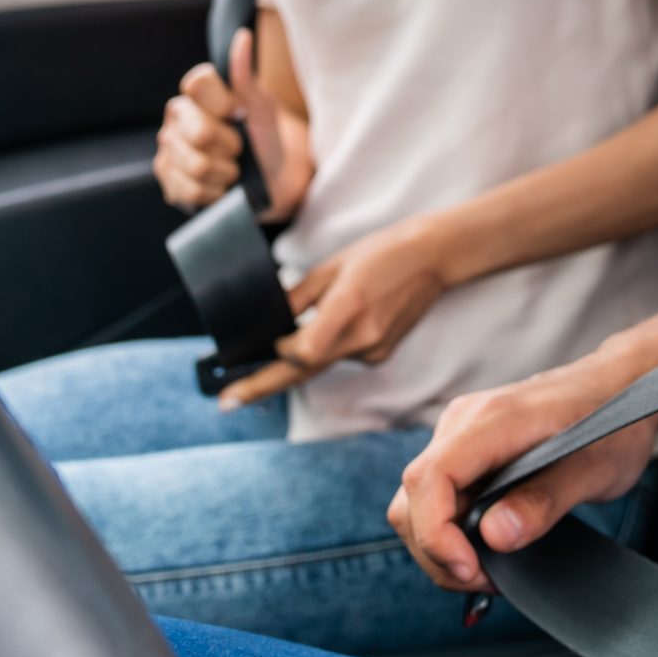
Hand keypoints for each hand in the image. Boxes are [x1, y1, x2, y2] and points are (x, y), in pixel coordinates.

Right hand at [154, 28, 306, 218]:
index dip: (222, 103)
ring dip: (226, 172)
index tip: (239, 113)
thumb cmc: (265, 137)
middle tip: (239, 148)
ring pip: (196, 164)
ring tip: (233, 169)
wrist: (271, 179)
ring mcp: (168, 149)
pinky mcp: (168, 181)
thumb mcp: (261, 106)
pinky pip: (191, 189)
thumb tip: (242, 36)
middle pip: (199, 132)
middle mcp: (176, 117)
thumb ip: (245, 75)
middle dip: (230, 146)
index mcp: (196, 92)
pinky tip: (221, 186)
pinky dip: (215, 192)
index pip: (196, 83)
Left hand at [215, 218, 455, 407]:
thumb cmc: (379, 254)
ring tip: (326, 316)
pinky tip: (350, 316)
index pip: (302, 351)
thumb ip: (296, 298)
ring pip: (323, 361)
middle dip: (262, 386)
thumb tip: (268, 322)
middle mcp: (362, 337)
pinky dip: (332, 345)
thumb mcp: (330, 267)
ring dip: (306, 352)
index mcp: (348, 308)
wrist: (430, 259)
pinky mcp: (380, 355)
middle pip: (302, 370)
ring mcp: (374, 350)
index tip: (261, 345)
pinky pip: (342, 356)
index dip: (278, 351)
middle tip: (227, 402)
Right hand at [388, 359, 657, 592]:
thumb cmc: (614, 422)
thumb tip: (494, 537)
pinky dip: (451, 531)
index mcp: (492, 421)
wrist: (621, 389)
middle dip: (439, 552)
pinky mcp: (465, 449)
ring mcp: (460, 434)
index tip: (471, 569)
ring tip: (491, 569)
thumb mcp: (595, 469)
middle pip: (414, 497)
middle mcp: (464, 422)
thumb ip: (545, 501)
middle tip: (490, 580)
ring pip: (417, 502)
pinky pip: (437, 496)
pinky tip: (488, 547)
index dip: (436, 533)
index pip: (430, 478)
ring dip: (442, 546)